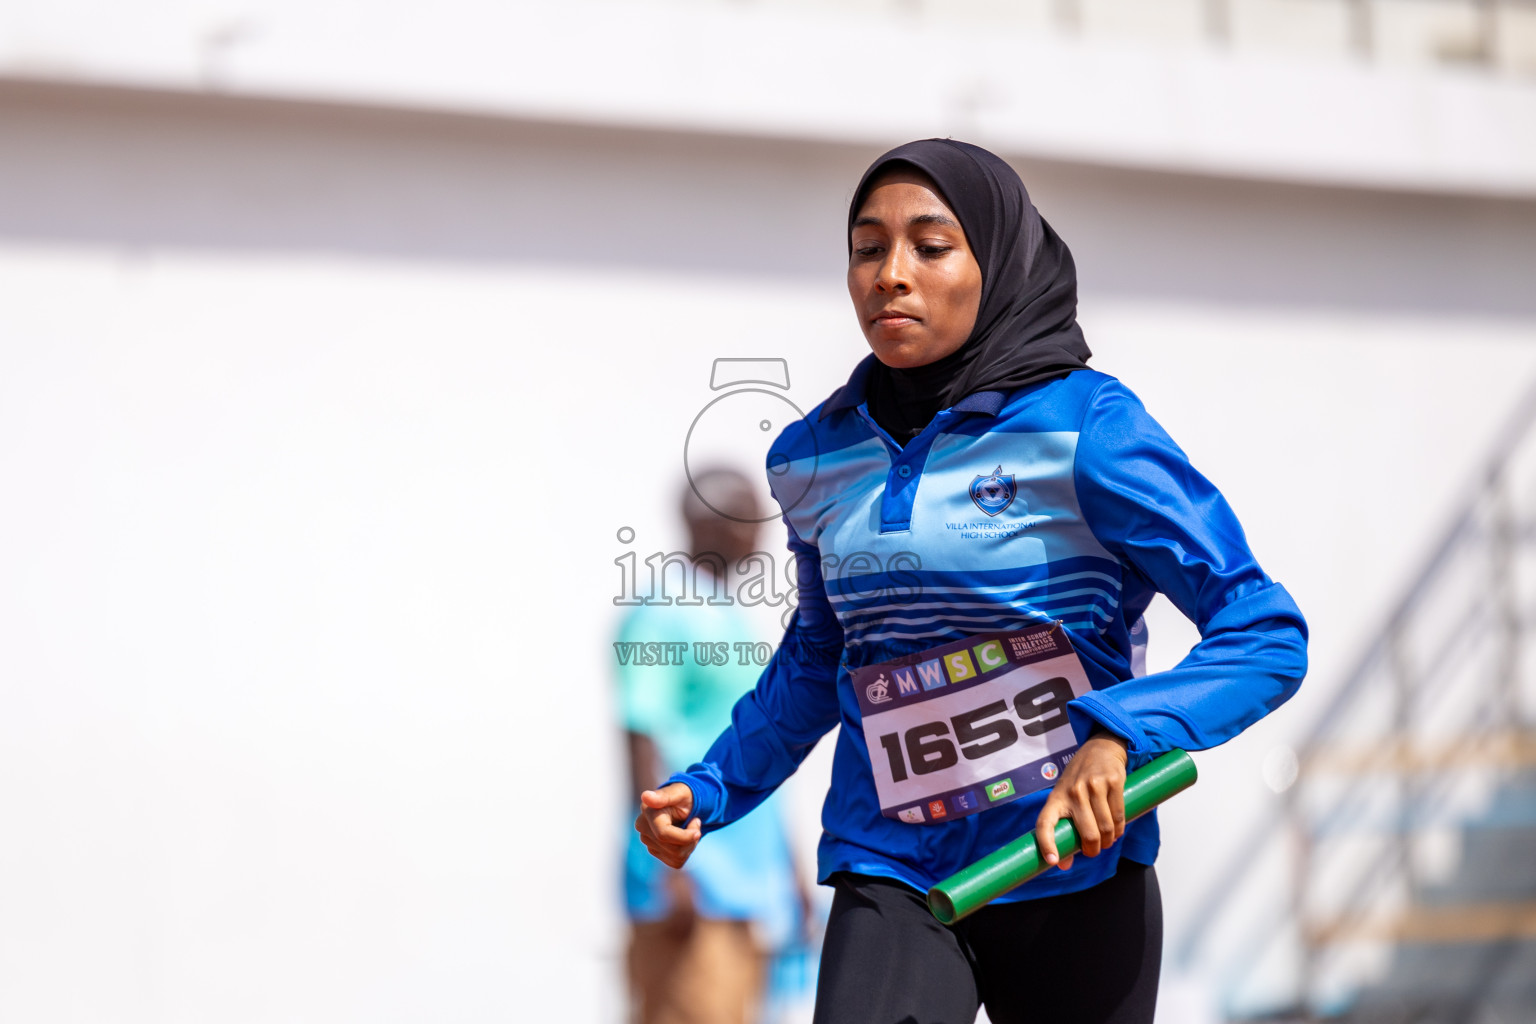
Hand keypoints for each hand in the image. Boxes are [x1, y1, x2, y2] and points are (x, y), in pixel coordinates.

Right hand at [634, 783, 701, 868]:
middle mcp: (643, 828)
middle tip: (695, 821)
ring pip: (675, 856)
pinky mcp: (655, 851)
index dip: (685, 836)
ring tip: (690, 828)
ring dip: (690, 844)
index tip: (698, 825)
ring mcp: (647, 841)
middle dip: (690, 838)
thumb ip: (664, 796)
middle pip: (672, 848)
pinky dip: (686, 851)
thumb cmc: (684, 796)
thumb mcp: (680, 793)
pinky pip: (676, 861)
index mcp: (647, 811)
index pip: (663, 835)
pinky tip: (685, 837)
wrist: (686, 804)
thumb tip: (645, 797)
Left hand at [1034, 733, 1128, 870]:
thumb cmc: (1078, 780)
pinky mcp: (1113, 781)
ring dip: (1109, 841)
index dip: (1046, 843)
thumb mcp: (1064, 798)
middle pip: (1088, 834)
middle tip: (1094, 850)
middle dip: (1093, 849)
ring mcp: (1094, 785)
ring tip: (1107, 840)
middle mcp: (1073, 791)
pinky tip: (1116, 831)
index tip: (1053, 860)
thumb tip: (1062, 864)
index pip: (1044, 823)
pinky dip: (1119, 830)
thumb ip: (1063, 829)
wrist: (1100, 749)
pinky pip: (1119, 816)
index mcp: (1056, 798)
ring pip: (1106, 828)